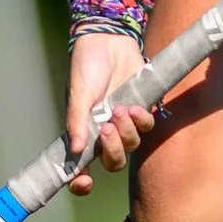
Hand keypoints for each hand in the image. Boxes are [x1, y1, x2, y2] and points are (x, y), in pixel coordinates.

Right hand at [64, 29, 149, 195]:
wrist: (108, 39)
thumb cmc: (86, 66)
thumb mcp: (78, 93)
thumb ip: (77, 121)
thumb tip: (75, 151)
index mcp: (84, 132)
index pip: (82, 166)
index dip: (81, 181)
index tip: (83, 182)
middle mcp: (103, 132)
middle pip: (113, 161)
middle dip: (112, 150)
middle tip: (106, 129)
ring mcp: (123, 122)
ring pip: (132, 146)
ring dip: (127, 132)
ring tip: (119, 109)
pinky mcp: (141, 108)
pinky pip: (147, 126)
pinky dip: (141, 120)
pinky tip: (133, 106)